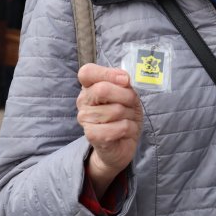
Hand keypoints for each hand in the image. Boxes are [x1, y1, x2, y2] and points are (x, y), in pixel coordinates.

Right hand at [76, 63, 142, 196]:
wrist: (121, 144)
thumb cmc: (123, 115)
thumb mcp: (127, 94)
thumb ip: (124, 83)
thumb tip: (124, 78)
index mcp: (89, 87)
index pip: (87, 72)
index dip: (107, 73)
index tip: (125, 80)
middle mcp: (83, 101)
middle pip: (102, 90)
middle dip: (126, 96)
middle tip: (132, 103)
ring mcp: (85, 119)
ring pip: (115, 110)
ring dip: (130, 114)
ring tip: (128, 119)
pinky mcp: (92, 136)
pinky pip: (119, 127)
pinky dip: (129, 128)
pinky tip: (125, 131)